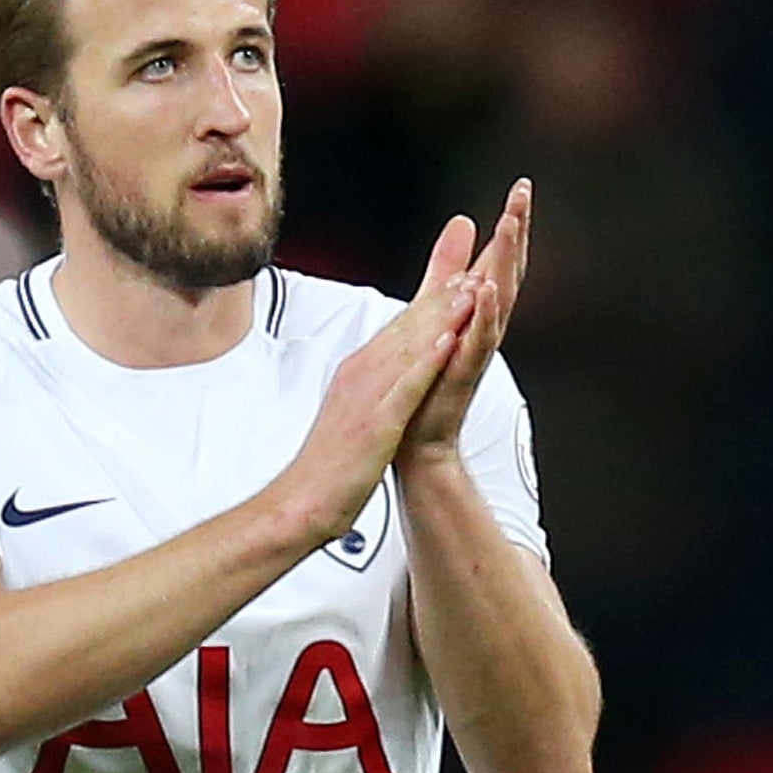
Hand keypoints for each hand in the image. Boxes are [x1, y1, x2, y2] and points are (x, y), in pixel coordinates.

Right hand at [275, 264, 477, 542]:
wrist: (302, 502)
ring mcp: (368, 397)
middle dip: (440, 299)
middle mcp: (361, 376)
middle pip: (406, 330)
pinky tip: (448, 341)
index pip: (397, 332)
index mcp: (357, 374)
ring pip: (410, 348)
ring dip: (439, 317)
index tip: (455, 282)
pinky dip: (427, 361)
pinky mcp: (377, 423)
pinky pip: (406, 386)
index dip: (428, 305)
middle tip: (470, 270)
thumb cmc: (328, 465)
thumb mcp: (351, 414)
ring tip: (468, 289)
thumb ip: (367, 388)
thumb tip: (379, 375)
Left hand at [399, 178, 530, 463]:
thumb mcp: (438, 311)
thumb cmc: (430, 380)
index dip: (512, 226)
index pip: (499, 261)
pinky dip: (483, 314)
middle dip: (516, 233)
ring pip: (498, 301)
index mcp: (477, 314)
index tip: (521, 187)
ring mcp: (476, 351)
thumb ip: (449, 269)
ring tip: (509, 228)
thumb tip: (463, 223)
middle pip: (507, 273)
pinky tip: (486, 289)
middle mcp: (484, 329)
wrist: (419, 440)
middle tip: (523, 195)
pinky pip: (477, 340)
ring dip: (504, 264)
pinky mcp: (462, 374)